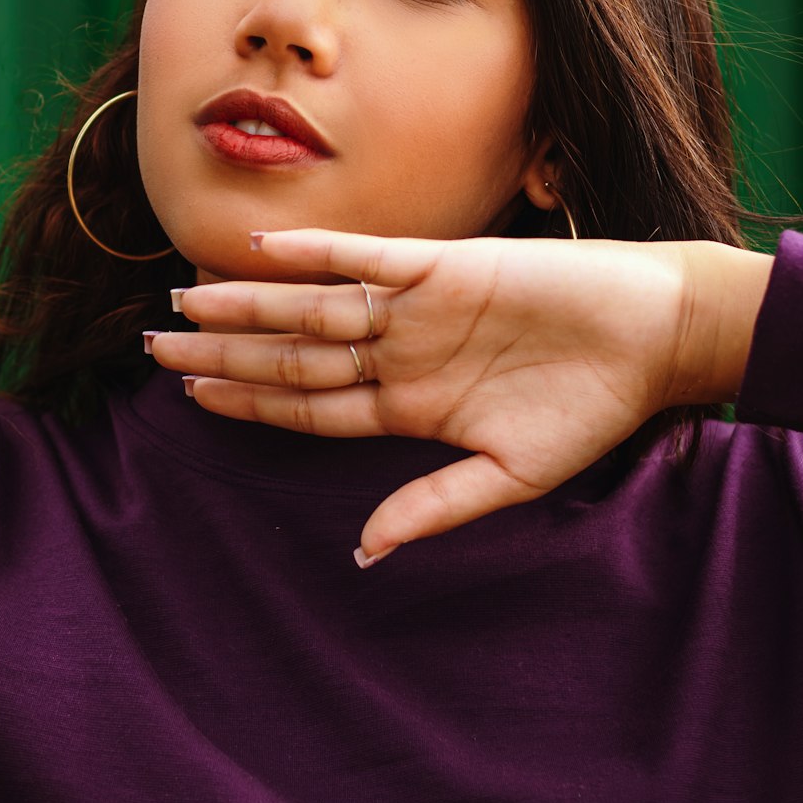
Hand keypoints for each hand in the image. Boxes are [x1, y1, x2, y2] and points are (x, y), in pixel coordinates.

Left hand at [153, 231, 773, 563]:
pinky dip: (312, 252)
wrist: (650, 337)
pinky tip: (257, 248)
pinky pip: (363, 254)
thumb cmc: (589, 411)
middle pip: (292, 357)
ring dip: (249, 305)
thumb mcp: (511, 477)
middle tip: (152, 345)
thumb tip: (362, 554)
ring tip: (184, 302)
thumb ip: (433, 506)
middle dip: (224, 354)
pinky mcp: (442, 263)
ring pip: (312, 306)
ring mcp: (415, 307)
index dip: (248, 405)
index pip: (307, 409)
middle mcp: (398, 354)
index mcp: (408, 408)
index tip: (189, 398)